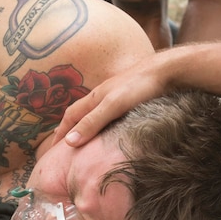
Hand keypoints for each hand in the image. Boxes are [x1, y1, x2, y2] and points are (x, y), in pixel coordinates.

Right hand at [53, 57, 168, 146]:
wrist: (168, 70)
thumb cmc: (140, 86)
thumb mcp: (113, 106)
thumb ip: (92, 123)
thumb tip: (69, 142)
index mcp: (94, 97)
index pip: (70, 116)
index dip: (61, 132)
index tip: (52, 149)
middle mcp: (102, 95)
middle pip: (79, 112)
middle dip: (68, 127)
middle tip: (62, 143)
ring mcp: (116, 95)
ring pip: (94, 111)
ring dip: (84, 124)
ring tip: (82, 136)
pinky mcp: (130, 97)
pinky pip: (109, 112)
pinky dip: (102, 122)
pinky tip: (110, 127)